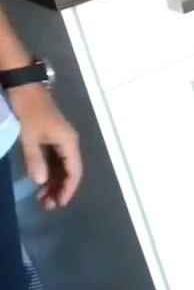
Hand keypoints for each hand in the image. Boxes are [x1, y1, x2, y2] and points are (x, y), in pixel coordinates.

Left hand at [10, 86, 81, 208]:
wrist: (22, 84)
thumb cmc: (27, 108)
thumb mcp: (28, 135)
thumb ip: (35, 159)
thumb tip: (41, 181)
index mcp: (69, 142)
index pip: (74, 171)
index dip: (68, 189)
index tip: (59, 203)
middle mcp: (68, 142)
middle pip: (69, 171)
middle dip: (60, 189)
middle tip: (47, 205)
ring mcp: (59, 139)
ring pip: (61, 167)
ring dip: (53, 183)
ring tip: (42, 198)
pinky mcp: (49, 137)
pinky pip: (53, 160)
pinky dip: (48, 173)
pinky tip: (40, 182)